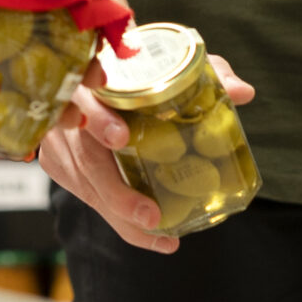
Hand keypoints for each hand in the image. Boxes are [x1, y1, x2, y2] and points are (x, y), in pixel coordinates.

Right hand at [36, 56, 254, 251]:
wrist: (94, 80)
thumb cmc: (139, 70)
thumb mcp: (173, 64)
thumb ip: (207, 73)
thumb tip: (243, 93)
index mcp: (90, 78)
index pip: (81, 94)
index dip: (97, 117)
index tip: (121, 138)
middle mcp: (67, 113)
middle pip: (82, 157)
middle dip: (116, 193)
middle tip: (152, 215)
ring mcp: (58, 142)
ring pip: (87, 188)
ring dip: (123, 216)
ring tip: (163, 235)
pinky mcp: (58, 165)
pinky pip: (91, 199)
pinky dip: (122, 222)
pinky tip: (153, 237)